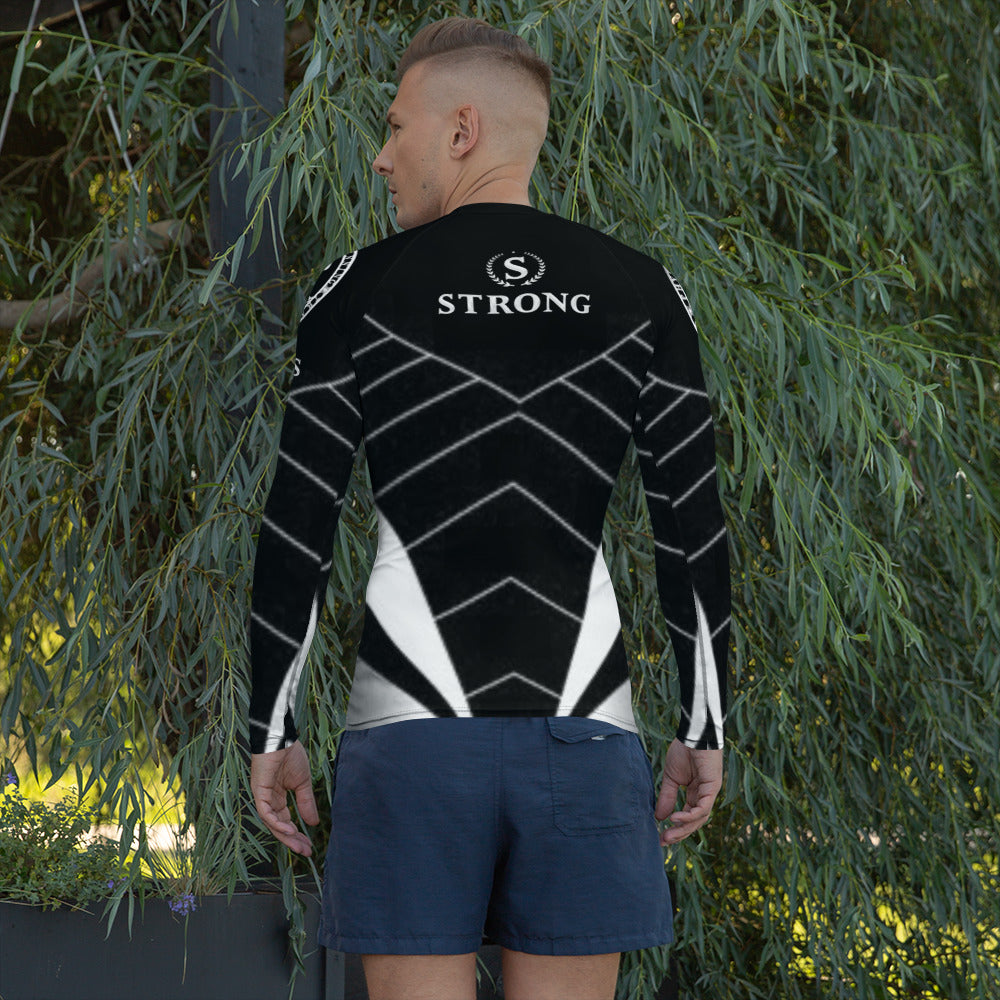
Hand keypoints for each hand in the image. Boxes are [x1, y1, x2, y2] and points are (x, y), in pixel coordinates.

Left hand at [250, 739, 318, 856]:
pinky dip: (276, 823)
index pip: (286, 821)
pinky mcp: (258, 791)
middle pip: (279, 826)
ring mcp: (262, 796)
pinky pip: (265, 812)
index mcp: (277, 797)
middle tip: (305, 852)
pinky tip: (290, 830)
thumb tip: (314, 822)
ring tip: (299, 844)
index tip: (310, 845)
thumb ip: (306, 802)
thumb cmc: (290, 755)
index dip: (297, 834)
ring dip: (285, 835)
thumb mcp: (303, 783)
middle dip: (292, 840)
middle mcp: (268, 800)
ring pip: (272, 823)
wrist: (282, 737)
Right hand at [655, 738, 722, 844]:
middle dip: (680, 833)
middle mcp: (705, 796)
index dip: (676, 828)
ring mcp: (710, 793)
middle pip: (695, 822)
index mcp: (696, 794)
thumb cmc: (684, 751)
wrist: (693, 735)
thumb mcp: (671, 778)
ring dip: (684, 827)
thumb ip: (667, 797)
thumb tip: (659, 817)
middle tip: (664, 841)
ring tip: (669, 833)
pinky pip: (703, 808)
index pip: (688, 816)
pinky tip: (676, 818)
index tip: (661, 837)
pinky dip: (690, 815)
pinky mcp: (713, 788)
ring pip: (700, 818)